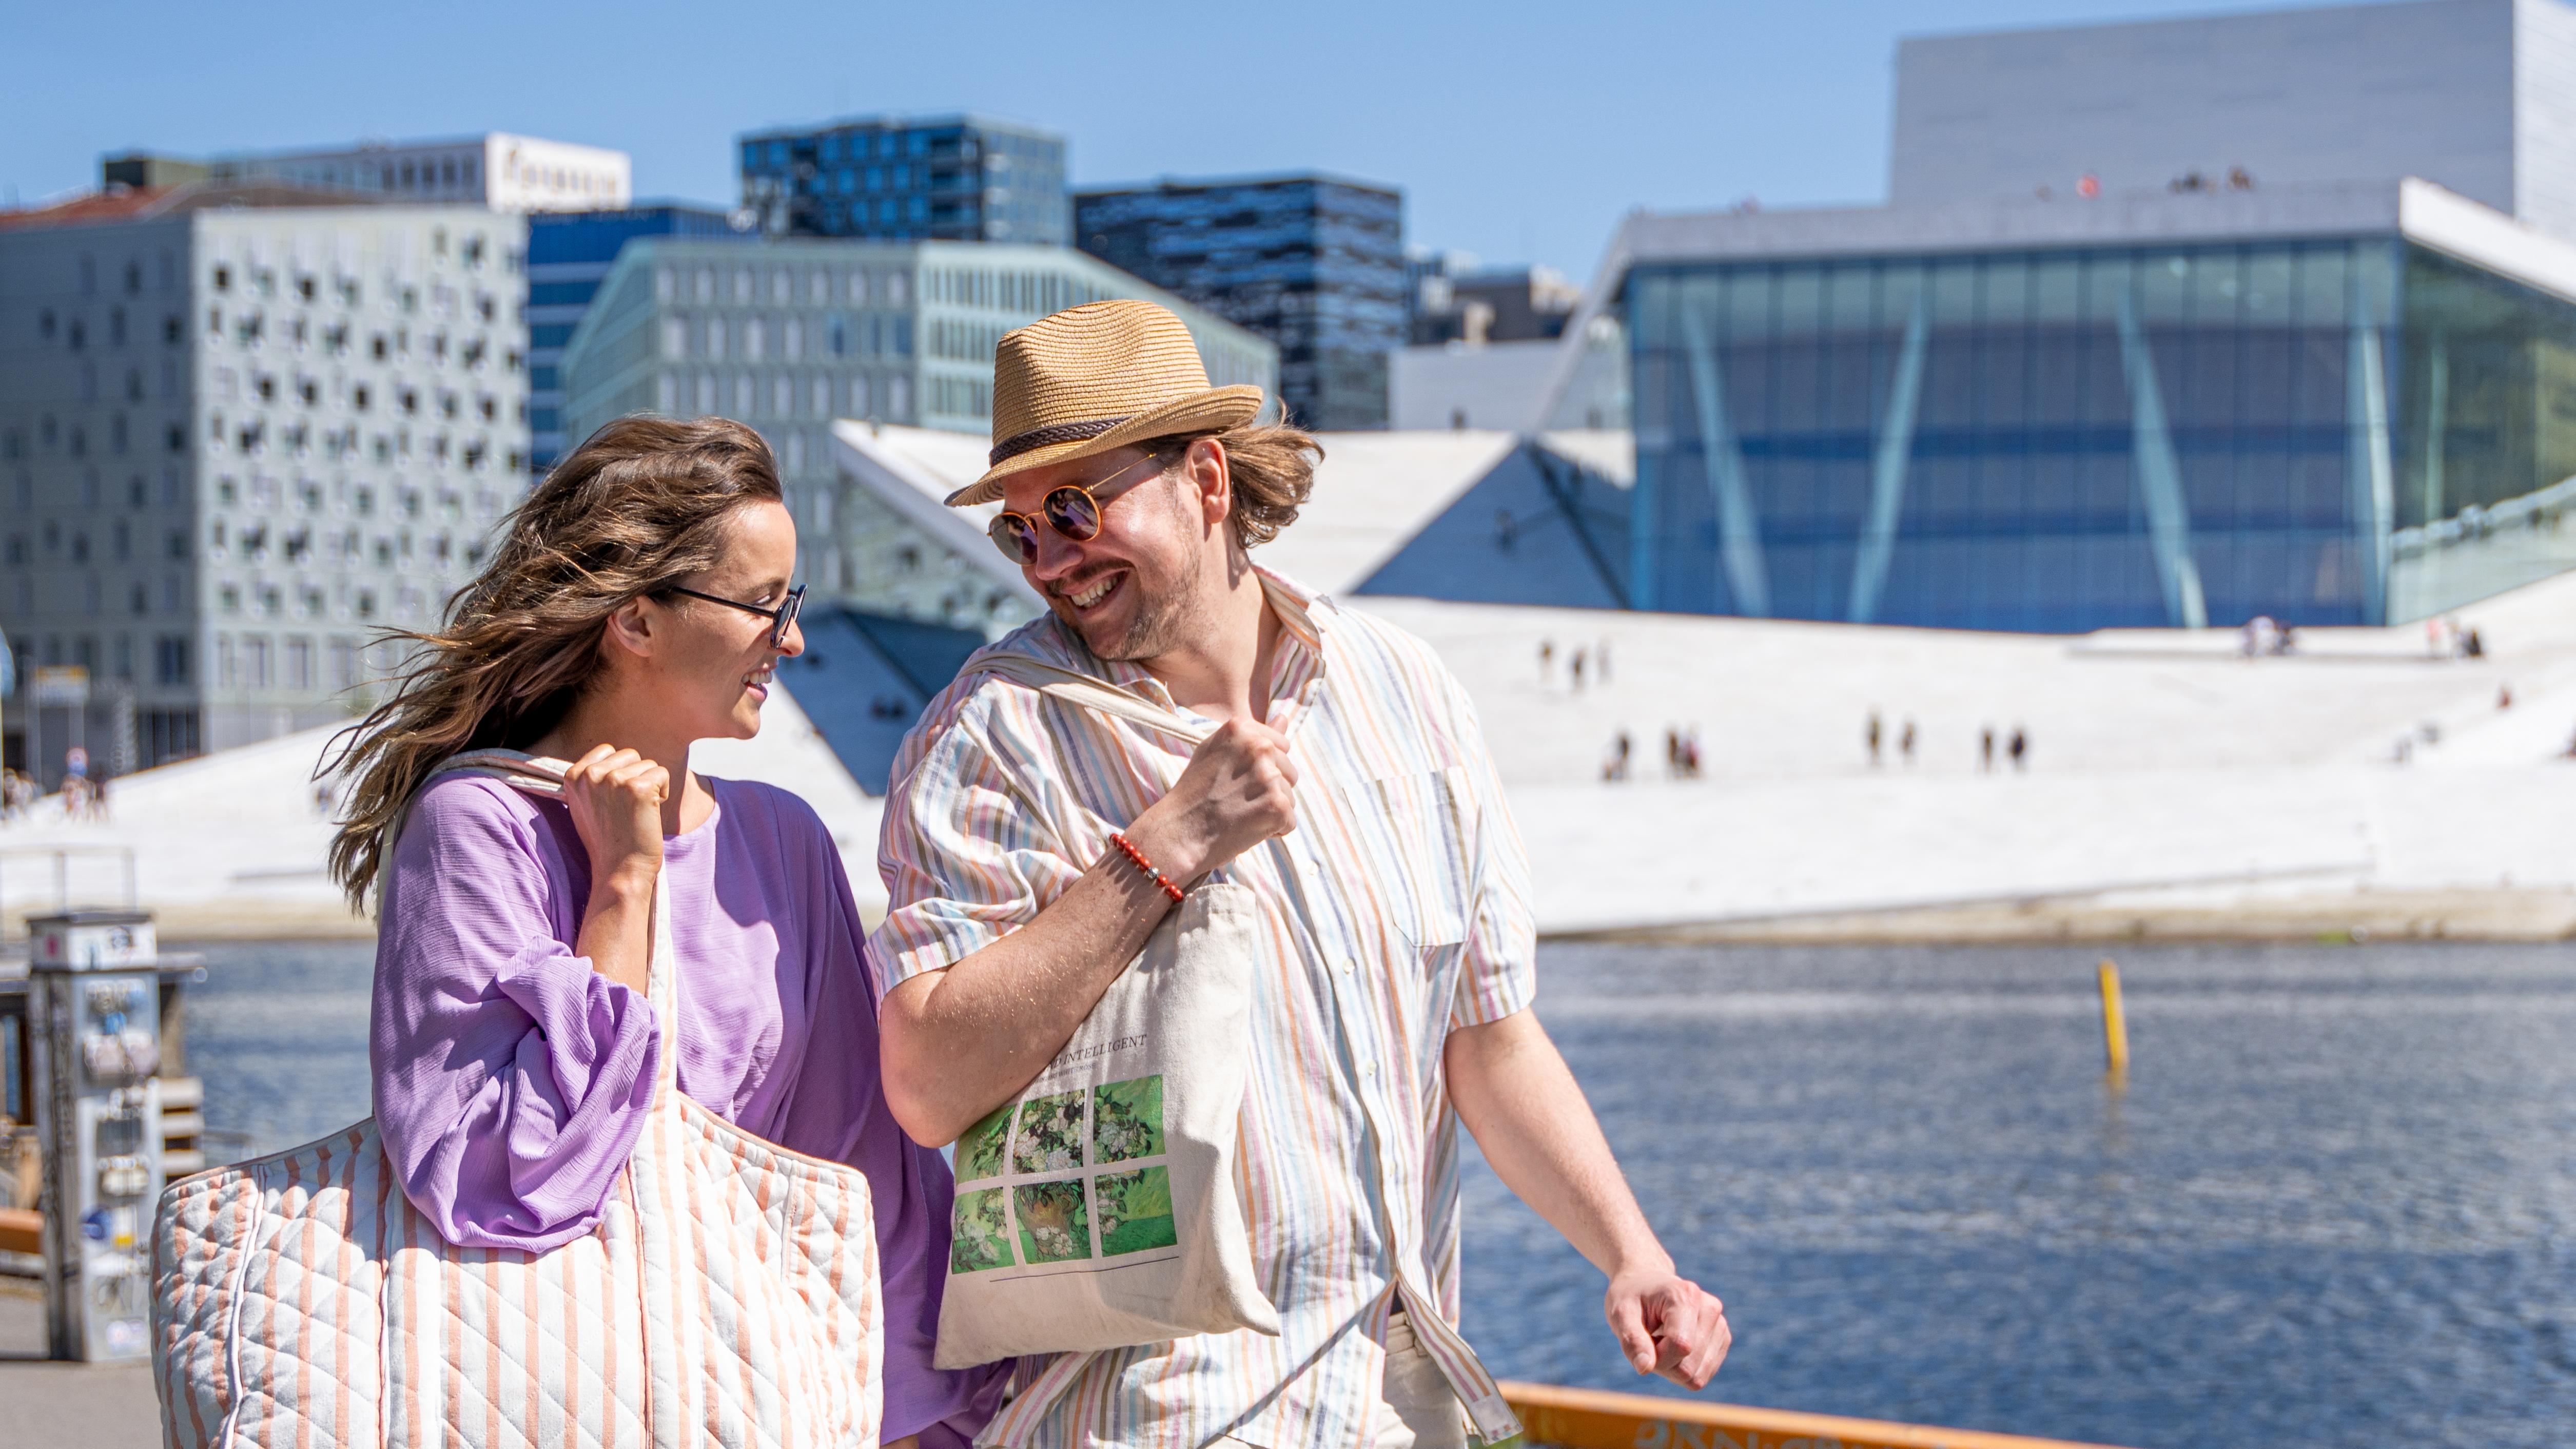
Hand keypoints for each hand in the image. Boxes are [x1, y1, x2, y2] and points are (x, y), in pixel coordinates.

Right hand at [559, 744, 669, 892]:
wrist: (619, 870)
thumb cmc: (607, 840)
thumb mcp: (586, 804)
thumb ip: (592, 778)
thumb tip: (610, 756)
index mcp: (573, 775)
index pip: (607, 750)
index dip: (619, 772)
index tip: (614, 800)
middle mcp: (591, 774)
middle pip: (630, 755)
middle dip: (636, 778)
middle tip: (627, 809)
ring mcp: (614, 779)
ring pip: (648, 764)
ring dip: (650, 786)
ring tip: (636, 813)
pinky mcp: (638, 787)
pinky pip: (662, 773)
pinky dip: (663, 792)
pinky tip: (649, 813)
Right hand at [1126, 718, 1297, 881]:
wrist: (1178, 833)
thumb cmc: (1194, 794)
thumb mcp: (1215, 751)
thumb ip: (1251, 734)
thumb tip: (1284, 716)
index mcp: (1242, 728)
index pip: (1281, 746)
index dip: (1263, 769)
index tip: (1238, 780)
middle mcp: (1258, 747)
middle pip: (1289, 772)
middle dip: (1269, 791)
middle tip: (1236, 801)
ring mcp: (1268, 776)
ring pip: (1289, 797)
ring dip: (1269, 811)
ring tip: (1239, 815)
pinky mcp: (1277, 805)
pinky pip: (1289, 821)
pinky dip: (1272, 831)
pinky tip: (1246, 829)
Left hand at [1605, 1266, 1729, 1389]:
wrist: (1646, 1282)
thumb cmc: (1631, 1297)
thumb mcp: (1620, 1314)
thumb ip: (1631, 1341)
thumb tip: (1645, 1368)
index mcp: (1686, 1296)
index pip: (1681, 1346)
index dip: (1657, 1357)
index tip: (1642, 1342)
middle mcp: (1711, 1308)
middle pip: (1689, 1367)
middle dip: (1663, 1364)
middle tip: (1649, 1340)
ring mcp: (1720, 1325)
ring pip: (1698, 1376)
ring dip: (1672, 1369)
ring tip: (1661, 1341)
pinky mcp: (1722, 1339)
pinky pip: (1702, 1376)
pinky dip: (1683, 1369)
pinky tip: (1673, 1346)